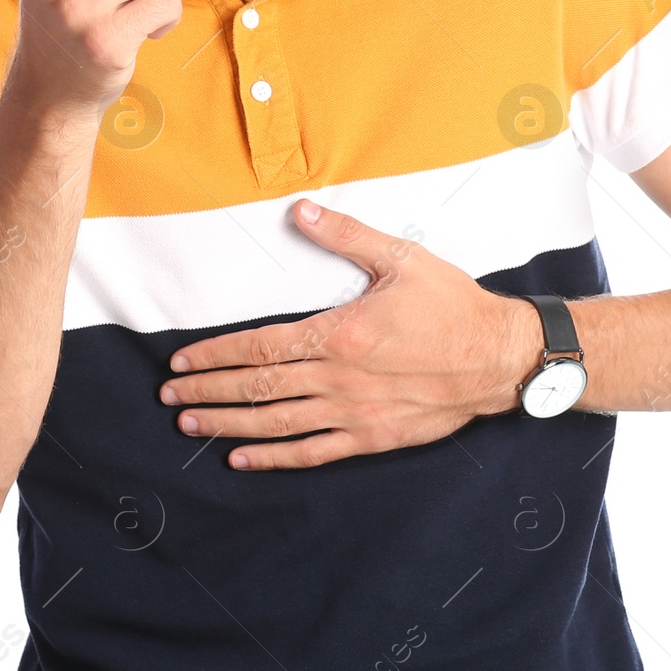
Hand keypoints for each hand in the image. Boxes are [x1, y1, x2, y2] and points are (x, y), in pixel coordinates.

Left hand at [160, 201, 542, 469]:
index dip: (216, 355)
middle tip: (170, 396)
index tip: (182, 361)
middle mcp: (340, 378)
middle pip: (259, 388)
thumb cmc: (451, 304)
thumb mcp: (401, 257)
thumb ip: (346, 236)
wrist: (500, 357)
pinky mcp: (372, 437)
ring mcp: (355, 413)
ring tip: (191, 425)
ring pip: (278, 423)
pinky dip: (274, 458)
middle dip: (210, 391)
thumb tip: (301, 212)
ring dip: (229, 425)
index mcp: (341, 333)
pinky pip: (313, 453)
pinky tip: (243, 459)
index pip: (261, 347)